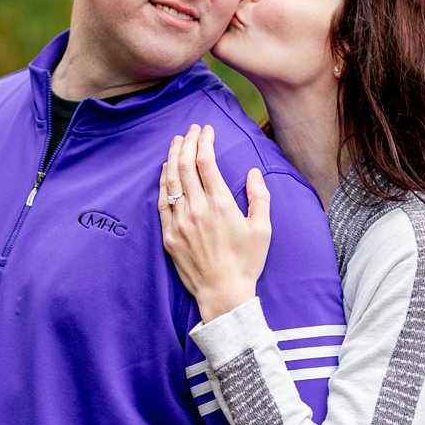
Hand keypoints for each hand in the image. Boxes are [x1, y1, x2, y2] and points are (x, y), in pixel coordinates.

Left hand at [158, 120, 270, 318]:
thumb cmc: (246, 262)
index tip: (207, 130)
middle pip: (185, 165)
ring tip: (176, 142)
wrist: (223, 293)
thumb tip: (253, 172)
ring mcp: (180, 222)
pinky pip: (163, 202)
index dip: (204, 141)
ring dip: (172, 157)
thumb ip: (259, 197)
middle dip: (187, 142)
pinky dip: (163, 182)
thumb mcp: (262, 229)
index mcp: (220, 204)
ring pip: (171, 180)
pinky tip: (166, 171)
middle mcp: (196, 209)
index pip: (206, 162)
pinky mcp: (169, 235)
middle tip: (191, 130)